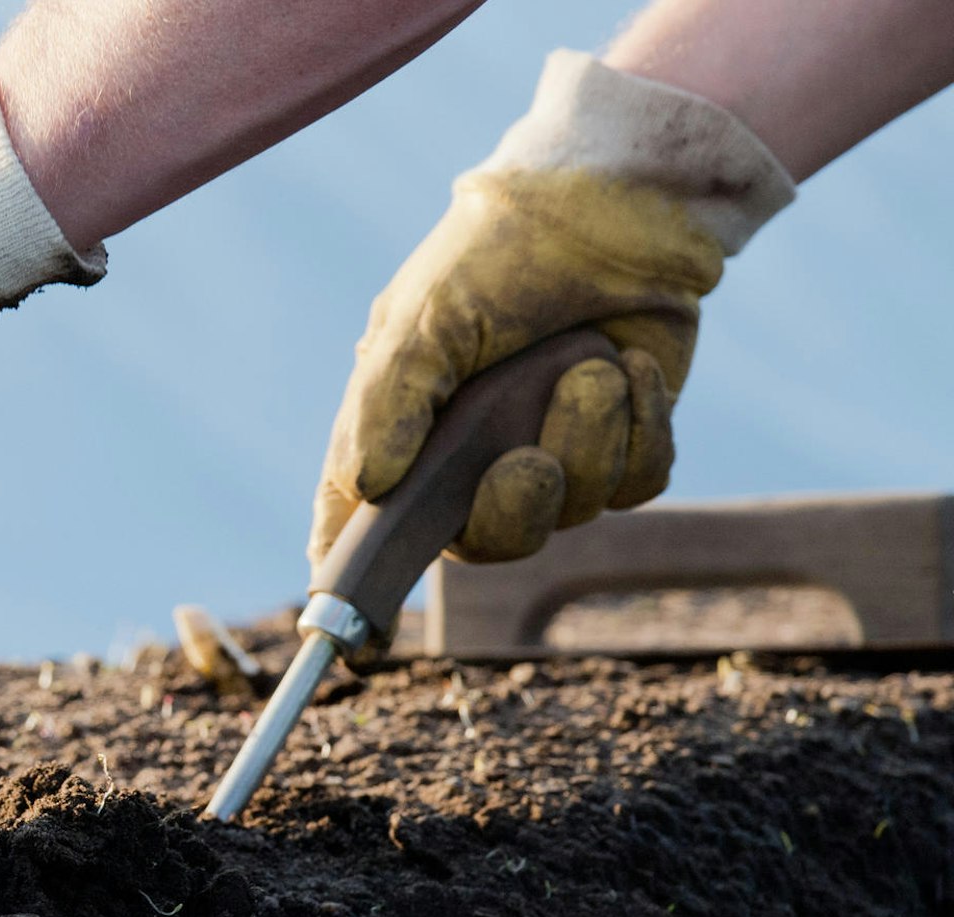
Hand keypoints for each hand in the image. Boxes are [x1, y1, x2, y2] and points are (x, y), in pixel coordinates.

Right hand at [310, 51, 794, 566]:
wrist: (616, 202)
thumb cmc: (497, 252)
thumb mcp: (424, 319)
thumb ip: (390, 403)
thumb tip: (369, 487)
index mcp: (399, 429)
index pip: (360, 524)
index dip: (353, 582)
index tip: (354, 641)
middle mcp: (469, 455)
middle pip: (480, 545)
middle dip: (509, 507)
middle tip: (525, 459)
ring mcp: (548, 453)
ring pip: (568, 513)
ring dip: (583, 440)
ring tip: (586, 365)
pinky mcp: (623, 443)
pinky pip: (634, 484)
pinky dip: (637, 429)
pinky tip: (628, 368)